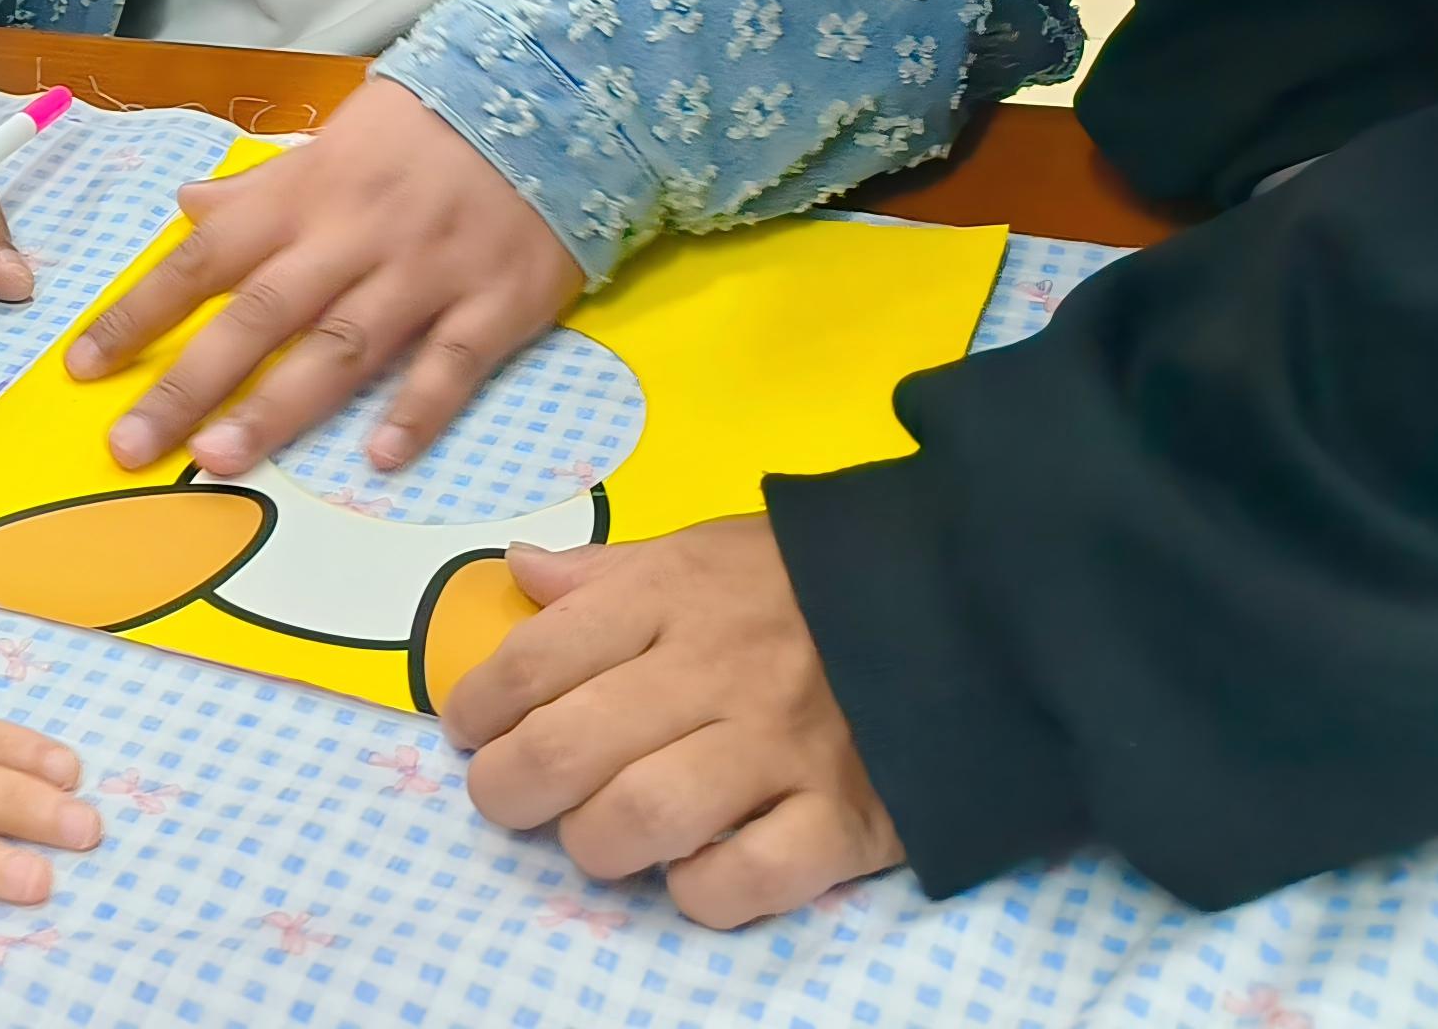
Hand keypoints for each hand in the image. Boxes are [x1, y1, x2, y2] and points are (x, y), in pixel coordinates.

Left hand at [65, 78, 577, 476]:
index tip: (83, 369)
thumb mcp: (327, 143)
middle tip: (130, 445)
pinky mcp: (494, 303)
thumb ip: (256, 190)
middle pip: (257, 316)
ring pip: (340, 347)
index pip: (202, 261)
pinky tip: (378, 460)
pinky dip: (416, 411)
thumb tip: (183, 209)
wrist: (548, 100)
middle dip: (188, 382)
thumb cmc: (422, 132)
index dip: (141, 313)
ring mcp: (423, 273)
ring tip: (221, 460)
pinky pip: (451, 364)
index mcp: (299, 198)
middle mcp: (349, 238)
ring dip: (278, 406)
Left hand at [442, 519, 902, 927]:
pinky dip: (699, 890)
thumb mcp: (706, 548)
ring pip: (640, 817)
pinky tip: (688, 873)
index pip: (536, 658)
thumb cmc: (811, 584)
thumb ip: (610, 570)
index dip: (479, 705)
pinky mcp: (846, 821)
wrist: (969, 609)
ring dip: (592, 842)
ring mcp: (781, 751)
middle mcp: (714, 673)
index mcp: (670, 598)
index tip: (468, 730)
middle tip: (506, 797)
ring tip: (591, 838)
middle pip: (567, 747)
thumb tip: (517, 572)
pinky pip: (747, 879)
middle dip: (508, 788)